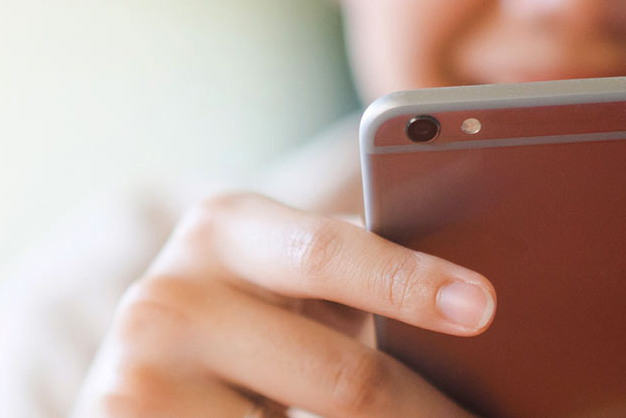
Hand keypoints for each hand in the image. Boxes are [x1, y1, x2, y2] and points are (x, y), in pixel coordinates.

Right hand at [70, 193, 493, 417]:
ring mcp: (142, 371)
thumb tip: (477, 305)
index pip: (332, 253)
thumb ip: (355, 276)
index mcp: (227, 226)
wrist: (143, 387)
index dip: (411, 282)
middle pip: (342, 373)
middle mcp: (170, 292)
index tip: (482, 307)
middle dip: (427, 412)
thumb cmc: (253, 329)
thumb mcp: (290, 289)